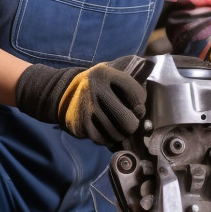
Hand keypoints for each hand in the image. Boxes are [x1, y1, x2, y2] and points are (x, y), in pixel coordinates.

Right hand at [15, 58, 146, 146]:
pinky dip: (108, 138)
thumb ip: (130, 77)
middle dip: (133, 124)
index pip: (137, 94)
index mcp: (105, 74)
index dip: (140, 101)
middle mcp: (96, 91)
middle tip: (130, 120)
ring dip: (121, 133)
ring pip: (118, 134)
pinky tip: (106, 129)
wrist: (63, 94)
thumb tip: (147, 92)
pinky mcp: (81, 126)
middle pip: (129, 121)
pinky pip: (105, 140)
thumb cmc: (97, 84)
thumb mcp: (111, 71)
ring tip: (117, 125)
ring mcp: (88, 110)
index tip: (135, 103)